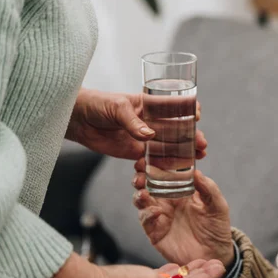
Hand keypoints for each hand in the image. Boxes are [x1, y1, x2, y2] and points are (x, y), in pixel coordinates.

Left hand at [66, 88, 206, 159]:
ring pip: (169, 147)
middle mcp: (152, 122)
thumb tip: (149, 136)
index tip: (197, 117)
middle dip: (192, 138)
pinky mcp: (134, 152)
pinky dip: (161, 167)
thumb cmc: (97, 104)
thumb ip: (133, 122)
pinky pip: (151, 161)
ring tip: (196, 159)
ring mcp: (144, 138)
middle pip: (178, 131)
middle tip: (202, 146)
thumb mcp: (117, 107)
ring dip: (183, 154)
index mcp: (151, 105)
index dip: (190, 111)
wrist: (76, 119)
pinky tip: (171, 173)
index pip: (176, 107)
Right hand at [132, 159, 233, 268]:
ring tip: (142, 188)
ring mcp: (159, 215)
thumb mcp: (217, 206)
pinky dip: (147, 213)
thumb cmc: (217, 228)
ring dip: (139, 192)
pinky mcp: (155, 232)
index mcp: (181, 190)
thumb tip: (196, 171)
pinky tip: (156, 211)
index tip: (151, 155)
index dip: (156, 163)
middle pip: (147, 183)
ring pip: (142, 199)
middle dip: (140, 175)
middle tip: (139, 170)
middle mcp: (167, 200)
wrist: (215, 255)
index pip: (165, 172)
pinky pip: (146, 220)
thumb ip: (208, 189)